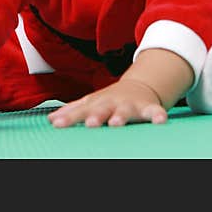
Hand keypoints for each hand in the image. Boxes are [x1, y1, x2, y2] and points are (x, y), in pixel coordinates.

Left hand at [47, 78, 167, 127]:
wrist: (140, 86)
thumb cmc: (110, 100)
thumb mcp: (92, 102)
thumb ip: (73, 111)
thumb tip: (50, 119)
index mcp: (97, 103)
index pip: (80, 110)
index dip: (69, 118)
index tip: (57, 125)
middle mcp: (113, 103)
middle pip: (102, 109)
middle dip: (96, 116)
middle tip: (90, 124)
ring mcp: (130, 105)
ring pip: (126, 111)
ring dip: (121, 116)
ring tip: (116, 124)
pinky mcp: (148, 108)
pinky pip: (155, 112)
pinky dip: (158, 115)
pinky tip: (161, 121)